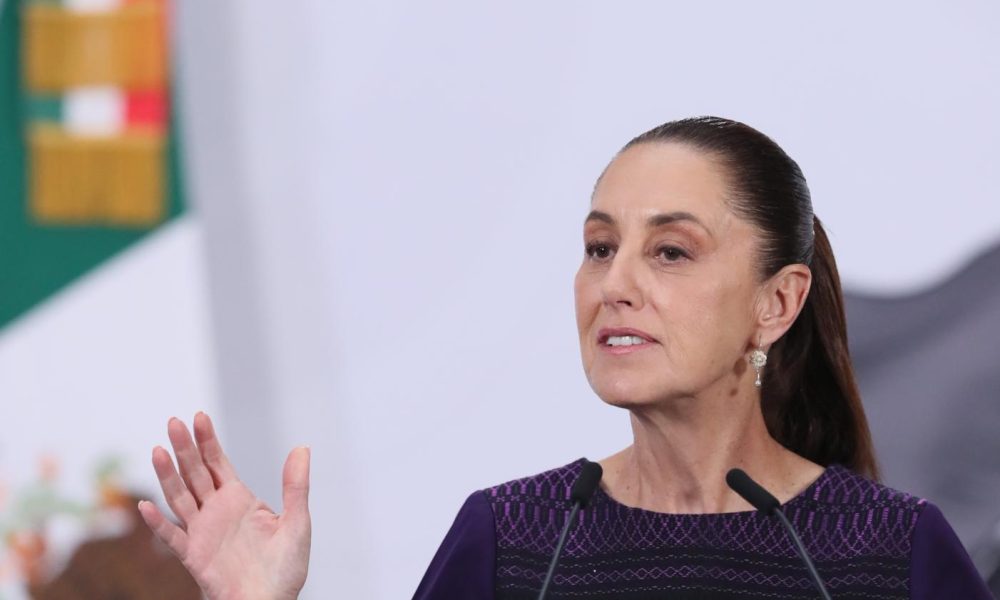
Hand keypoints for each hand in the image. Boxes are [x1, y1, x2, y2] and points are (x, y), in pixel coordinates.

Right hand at [138, 413, 310, 599]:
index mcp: (239, 499)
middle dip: (185, 448)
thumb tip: (302, 447)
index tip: (199, 417)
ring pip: (180, 498)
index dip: (208, 440)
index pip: (218, 462)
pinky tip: (145, 505)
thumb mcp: (297, 522)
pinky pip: (172, 538)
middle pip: (196, 474)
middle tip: (174, 422)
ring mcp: (202, 532)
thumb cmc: (284, 568)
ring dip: (168, 476)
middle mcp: (216, 511)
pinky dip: (158, 523)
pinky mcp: (194, 556)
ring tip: (158, 451)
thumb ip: (296, 485)